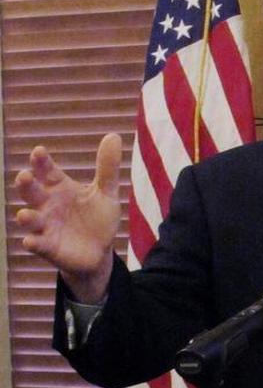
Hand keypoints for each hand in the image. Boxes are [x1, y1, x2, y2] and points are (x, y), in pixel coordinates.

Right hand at [13, 133, 122, 301]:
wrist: (100, 251)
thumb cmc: (96, 218)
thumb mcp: (105, 192)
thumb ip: (107, 168)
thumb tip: (113, 135)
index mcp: (59, 188)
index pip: (47, 171)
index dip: (41, 162)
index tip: (39, 151)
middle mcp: (47, 205)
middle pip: (32, 192)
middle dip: (26, 185)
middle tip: (24, 176)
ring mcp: (45, 226)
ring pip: (30, 219)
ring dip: (26, 216)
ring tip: (25, 214)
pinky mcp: (48, 247)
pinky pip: (37, 244)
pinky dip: (34, 242)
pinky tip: (31, 241)